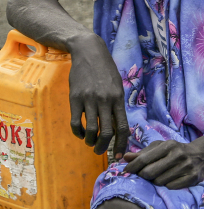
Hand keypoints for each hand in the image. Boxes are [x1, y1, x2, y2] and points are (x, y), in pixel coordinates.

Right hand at [68, 35, 129, 158]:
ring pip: (91, 130)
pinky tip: (81, 134)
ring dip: (91, 141)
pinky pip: (76, 122)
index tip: (118, 155)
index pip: (123, 127)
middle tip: (101, 152)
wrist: (89, 52)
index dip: (121, 144)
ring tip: (91, 143)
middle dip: (105, 147)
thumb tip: (119, 127)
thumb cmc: (106, 71)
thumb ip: (118, 105)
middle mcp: (105, 100)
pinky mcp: (75, 98)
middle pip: (107, 132)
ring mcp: (89, 99)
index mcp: (119, 99)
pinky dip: (78, 133)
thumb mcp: (117, 86)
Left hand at [123, 139, 203, 189]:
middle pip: (149, 173)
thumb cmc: (175, 151)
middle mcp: (178, 155)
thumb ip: (143, 153)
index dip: (132, 167)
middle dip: (143, 176)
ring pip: (159, 182)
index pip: (144, 159)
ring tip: (159, 176)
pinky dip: (167, 186)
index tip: (127, 171)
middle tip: (144, 175)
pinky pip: (170, 187)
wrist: (202, 155)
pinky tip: (169, 180)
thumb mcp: (160, 147)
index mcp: (169, 145)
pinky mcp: (192, 178)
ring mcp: (186, 167)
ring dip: (155, 181)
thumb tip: (125, 157)